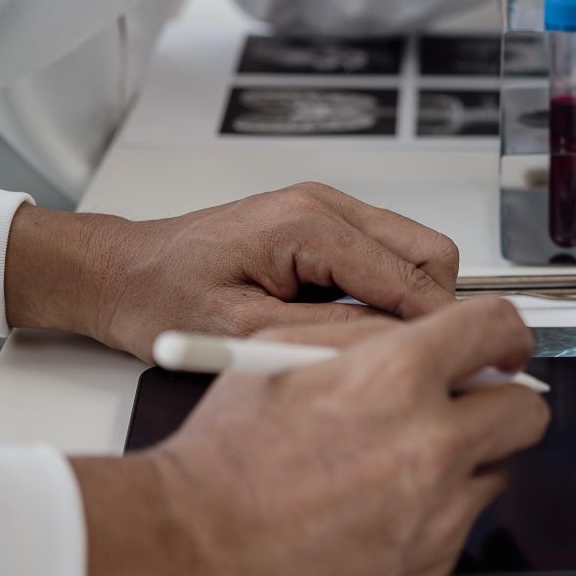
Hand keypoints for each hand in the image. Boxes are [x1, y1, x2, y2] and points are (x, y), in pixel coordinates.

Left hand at [3, 182, 460, 360]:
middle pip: (431, 253)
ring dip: (410, 301)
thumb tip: (394, 351)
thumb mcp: (240, 334)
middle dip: (433, 310)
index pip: (412, 276)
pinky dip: (387, 293)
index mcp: (309, 225)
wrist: (121, 273)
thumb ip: (324, 339)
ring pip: (417, 252)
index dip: (437, 329)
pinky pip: (387, 255)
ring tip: (370, 348)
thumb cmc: (160, 299)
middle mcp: (327, 204)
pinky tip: (350, 328)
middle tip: (410, 363)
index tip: (454, 370)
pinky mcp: (324, 223)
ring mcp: (328, 209)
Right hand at [70, 301, 547, 575]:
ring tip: (396, 465)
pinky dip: (434, 515)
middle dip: (501, 403)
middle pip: (527, 411)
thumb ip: (365, 336)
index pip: (500, 330)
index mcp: (396, 378)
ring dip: (464, 462)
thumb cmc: (220, 459)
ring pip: (496, 472)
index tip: (502, 347)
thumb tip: (424, 331)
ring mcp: (436, 514)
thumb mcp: (280, 355)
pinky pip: (460, 527)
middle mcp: (431, 445)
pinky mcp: (427, 567)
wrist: (187, 553)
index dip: (506, 334)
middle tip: (467, 406)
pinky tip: (377, 511)